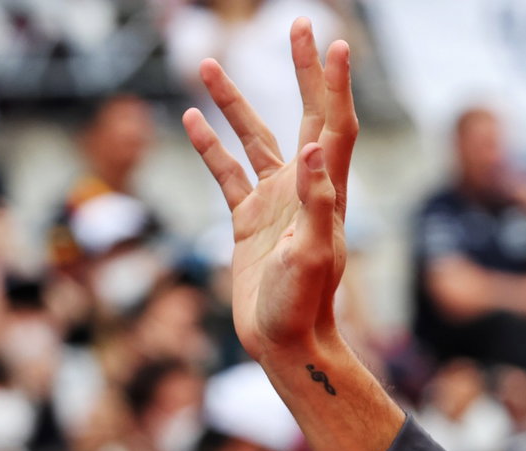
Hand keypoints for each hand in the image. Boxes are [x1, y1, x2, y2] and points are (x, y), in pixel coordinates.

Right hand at [182, 18, 357, 360]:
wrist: (285, 343)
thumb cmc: (302, 305)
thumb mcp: (309, 253)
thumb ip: (314, 202)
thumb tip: (314, 149)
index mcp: (325, 192)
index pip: (334, 125)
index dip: (334, 85)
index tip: (334, 44)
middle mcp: (304, 189)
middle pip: (307, 117)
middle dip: (303, 72)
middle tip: (300, 25)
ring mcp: (275, 202)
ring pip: (255, 139)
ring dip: (235, 103)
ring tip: (210, 64)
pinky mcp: (249, 221)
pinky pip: (227, 174)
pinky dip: (211, 146)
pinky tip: (191, 119)